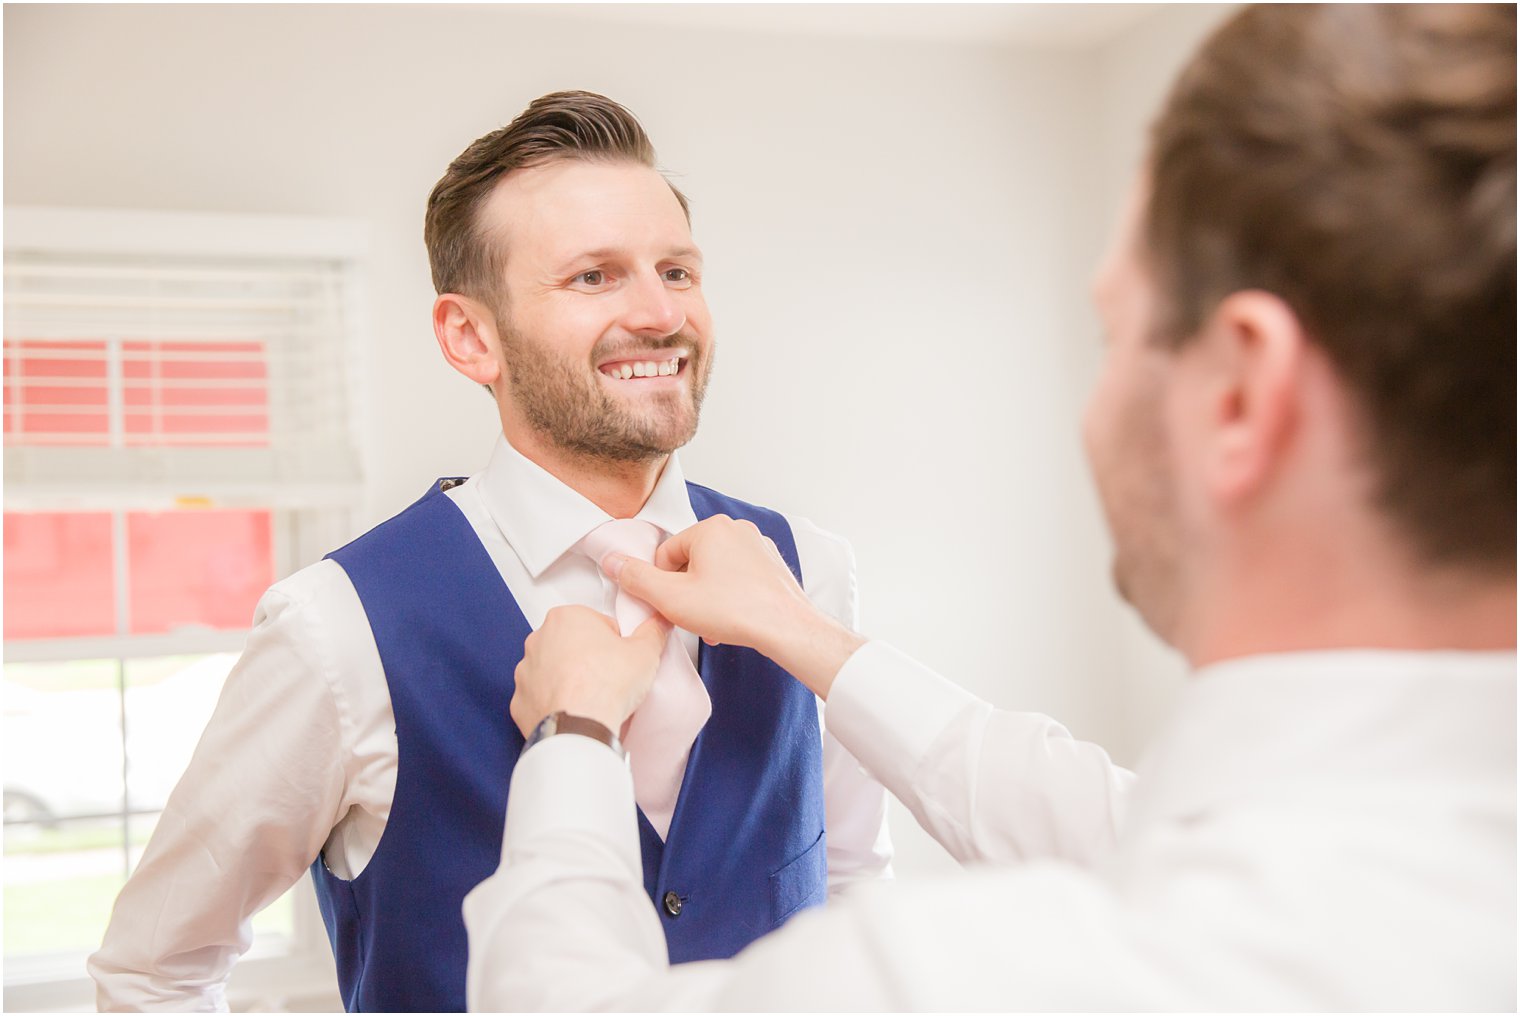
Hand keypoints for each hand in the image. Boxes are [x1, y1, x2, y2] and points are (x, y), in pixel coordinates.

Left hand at [509, 605, 668, 737]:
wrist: (579, 728)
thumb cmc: (605, 686)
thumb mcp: (645, 653)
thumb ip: (652, 632)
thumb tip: (658, 623)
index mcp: (567, 617)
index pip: (597, 623)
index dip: (615, 642)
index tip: (621, 658)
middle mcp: (539, 639)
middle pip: (572, 644)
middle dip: (589, 658)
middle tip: (609, 677)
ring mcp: (526, 670)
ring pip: (554, 670)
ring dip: (570, 679)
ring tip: (592, 697)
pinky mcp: (520, 699)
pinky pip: (541, 697)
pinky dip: (555, 703)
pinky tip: (573, 711)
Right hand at [606, 516, 865, 698]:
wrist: (786, 628)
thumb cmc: (733, 611)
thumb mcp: (671, 598)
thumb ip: (636, 578)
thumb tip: (611, 561)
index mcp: (710, 528)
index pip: (666, 554)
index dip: (662, 585)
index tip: (671, 606)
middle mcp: (736, 529)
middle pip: (691, 561)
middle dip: (686, 591)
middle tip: (692, 618)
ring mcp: (758, 546)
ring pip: (716, 571)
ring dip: (707, 596)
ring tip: (713, 624)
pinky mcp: (772, 565)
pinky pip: (739, 577)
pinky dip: (731, 596)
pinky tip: (733, 619)